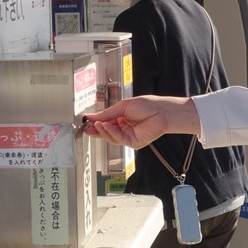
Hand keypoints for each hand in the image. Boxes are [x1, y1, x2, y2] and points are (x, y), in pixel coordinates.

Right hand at [80, 96, 200, 148]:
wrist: (161, 111)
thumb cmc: (147, 105)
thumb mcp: (123, 106)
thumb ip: (107, 113)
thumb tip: (91, 116)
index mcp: (121, 118)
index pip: (105, 122)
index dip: (95, 122)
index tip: (85, 120)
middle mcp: (123, 128)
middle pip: (105, 132)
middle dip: (95, 129)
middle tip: (86, 127)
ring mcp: (127, 136)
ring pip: (110, 137)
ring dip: (101, 131)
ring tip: (95, 124)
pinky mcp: (132, 142)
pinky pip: (118, 139)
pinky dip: (110, 132)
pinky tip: (105, 126)